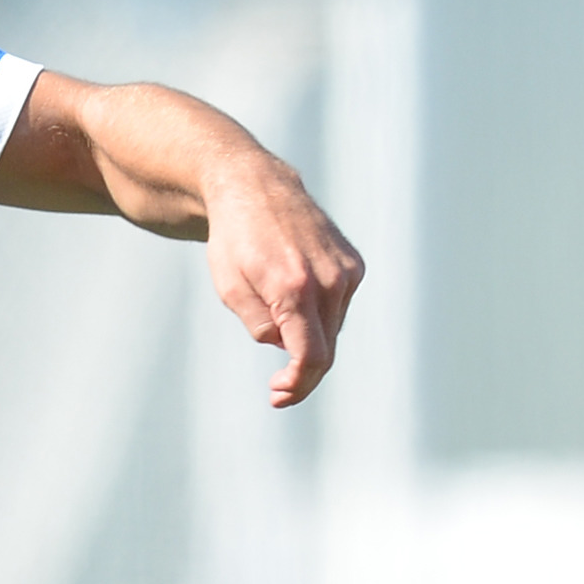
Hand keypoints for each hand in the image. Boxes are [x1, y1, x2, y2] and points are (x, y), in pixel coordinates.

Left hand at [203, 156, 363, 406]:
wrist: (256, 187)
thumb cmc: (234, 240)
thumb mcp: (230, 289)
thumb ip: (261, 325)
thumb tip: (287, 346)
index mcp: (294, 288)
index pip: (311, 356)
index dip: (298, 386)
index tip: (279, 396)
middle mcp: (329, 279)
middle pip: (326, 349)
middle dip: (301, 373)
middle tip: (277, 386)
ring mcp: (347, 270)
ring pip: (332, 329)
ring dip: (308, 339)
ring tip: (274, 319)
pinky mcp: (354, 264)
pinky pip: (338, 306)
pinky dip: (318, 315)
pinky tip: (292, 296)